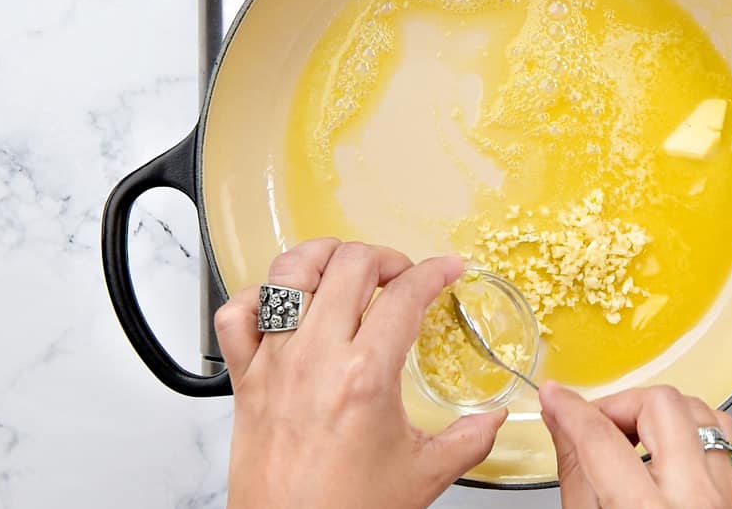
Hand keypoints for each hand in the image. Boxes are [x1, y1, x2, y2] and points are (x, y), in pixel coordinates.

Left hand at [214, 239, 507, 508]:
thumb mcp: (423, 474)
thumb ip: (469, 439)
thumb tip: (494, 420)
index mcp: (365, 375)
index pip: (405, 295)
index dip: (435, 272)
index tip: (446, 269)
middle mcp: (315, 357)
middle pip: (350, 265)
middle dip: (386, 257)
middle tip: (402, 276)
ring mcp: (274, 362)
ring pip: (289, 272)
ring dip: (323, 257)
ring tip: (345, 268)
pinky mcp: (245, 377)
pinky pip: (236, 313)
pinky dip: (258, 297)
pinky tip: (283, 306)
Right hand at [540, 382, 731, 508]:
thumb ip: (576, 471)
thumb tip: (561, 424)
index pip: (600, 439)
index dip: (570, 408)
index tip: (555, 397)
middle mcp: (694, 502)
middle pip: (659, 407)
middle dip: (620, 406)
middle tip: (597, 424)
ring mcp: (725, 499)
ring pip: (699, 410)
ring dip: (659, 413)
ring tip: (633, 435)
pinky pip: (722, 436)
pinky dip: (692, 428)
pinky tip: (669, 445)